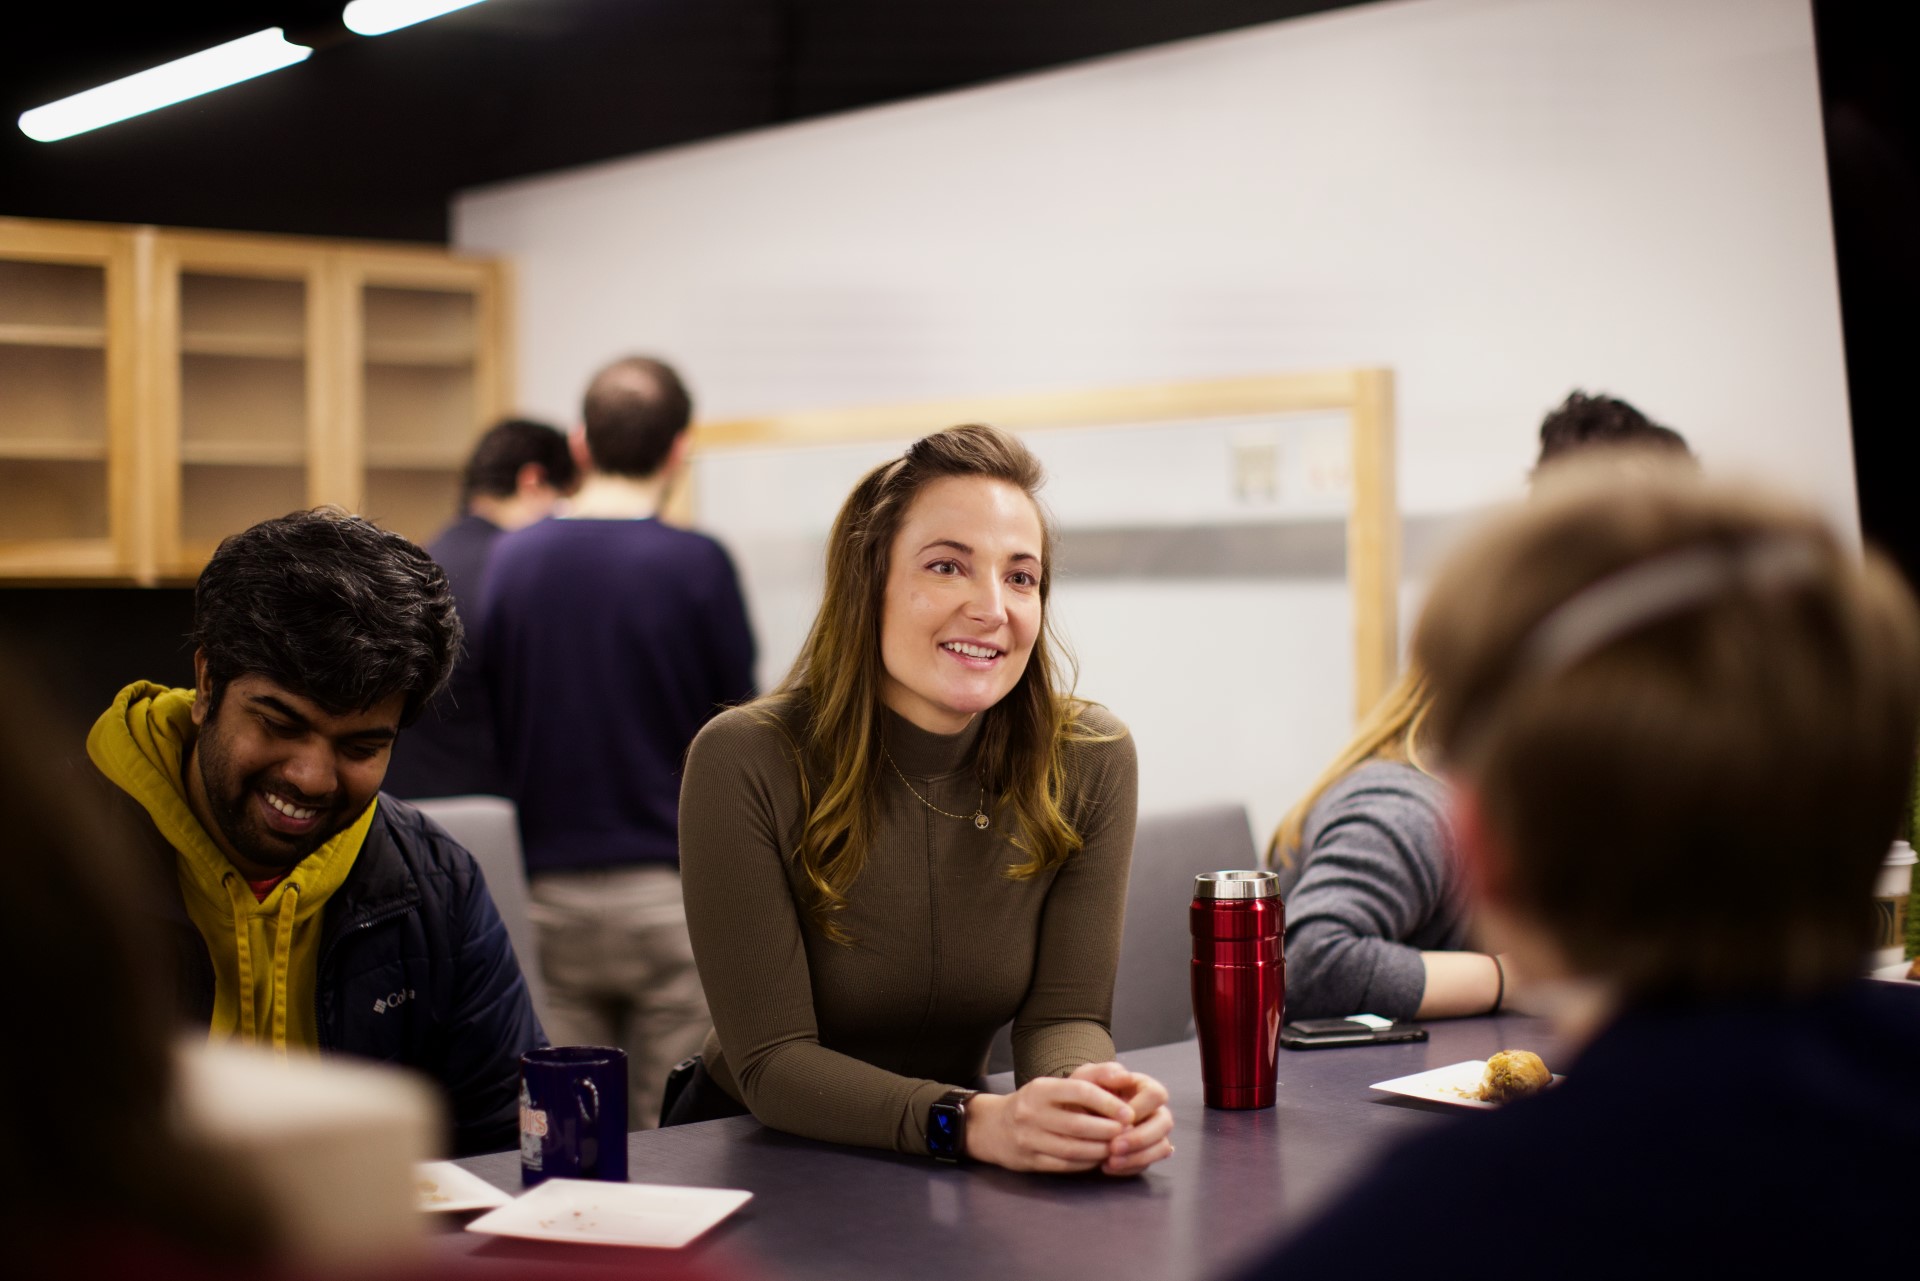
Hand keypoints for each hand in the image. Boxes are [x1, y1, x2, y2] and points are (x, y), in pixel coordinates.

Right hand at [962, 1074, 1132, 1172]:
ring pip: (1073, 1149)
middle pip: (1078, 1125)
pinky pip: (1065, 1165)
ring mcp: (1028, 1139)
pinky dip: (1087, 1163)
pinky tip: (1099, 1158)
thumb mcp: (1056, 1085)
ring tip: (1118, 1147)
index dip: (1108, 1102)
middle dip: (1109, 1130)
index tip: (1128, 1112)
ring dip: (1101, 1149)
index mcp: (1040, 1089)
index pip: (1079, 1091)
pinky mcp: (1029, 1161)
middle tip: (1128, 1133)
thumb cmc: (1035, 1103)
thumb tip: (1125, 1075)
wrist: (993, 1127)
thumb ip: (1093, 1077)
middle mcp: (1031, 1113)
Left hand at [1069, 1062, 1174, 1175]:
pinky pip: (1147, 1164)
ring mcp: (1152, 1133)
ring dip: (1138, 1156)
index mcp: (1143, 1087)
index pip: (1156, 1095)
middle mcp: (1153, 1110)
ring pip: (1162, 1146)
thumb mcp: (1086, 1078)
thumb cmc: (1082, 1093)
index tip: (1118, 1120)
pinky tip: (1107, 1167)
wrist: (1070, 1116)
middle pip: (1165, 1123)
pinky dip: (1129, 1168)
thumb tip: (1126, 1075)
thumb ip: (1103, 1071)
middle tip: (1115, 1147)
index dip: (1141, 1109)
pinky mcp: (1144, 1153)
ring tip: (1110, 1161)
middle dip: (1141, 1138)